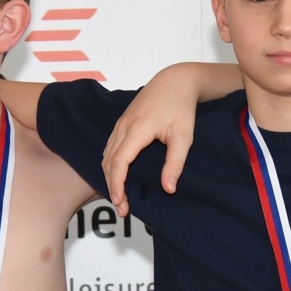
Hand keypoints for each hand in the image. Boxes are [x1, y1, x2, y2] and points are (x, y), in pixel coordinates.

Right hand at [101, 68, 198, 216]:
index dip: (116, 186)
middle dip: (112, 187)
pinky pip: (109, 148)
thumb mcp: (184, 137)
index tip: (120, 204)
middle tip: (122, 209)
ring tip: (120, 197)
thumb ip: (175, 163)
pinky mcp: (122, 123)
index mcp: (137, 130)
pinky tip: (118, 177)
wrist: (175, 81)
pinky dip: (110, 165)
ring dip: (109, 177)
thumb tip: (168, 189)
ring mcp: (120, 124)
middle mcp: (124, 126)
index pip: (119, 163)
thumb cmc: (181, 108)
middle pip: (108, 162)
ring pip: (106, 155)